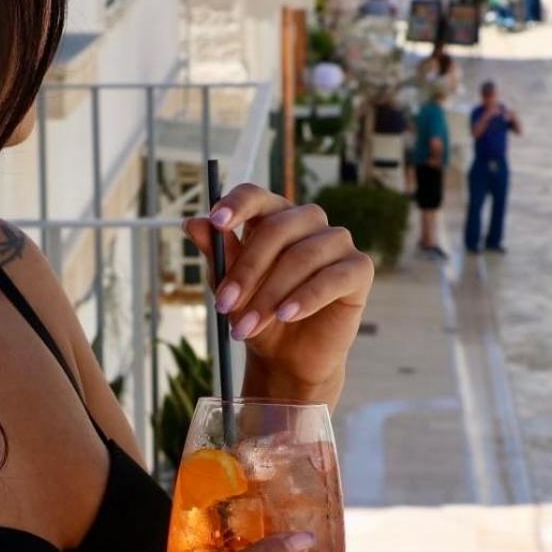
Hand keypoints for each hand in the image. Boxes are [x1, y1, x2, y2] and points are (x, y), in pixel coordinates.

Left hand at [185, 184, 373, 402]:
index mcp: (275, 216)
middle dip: (246, 270)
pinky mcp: (359, 269)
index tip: (215, 222)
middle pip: (277, 228)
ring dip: (270, 294)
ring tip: (247, 327)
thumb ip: (218, 253)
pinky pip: (332, 277)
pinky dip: (305, 298)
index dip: (237, 204)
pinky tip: (286, 316)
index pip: (257, 195)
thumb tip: (192, 223)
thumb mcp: (230, 285)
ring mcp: (337, 242)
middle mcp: (308, 221)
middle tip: (223, 306)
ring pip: (302, 257)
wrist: (288, 356)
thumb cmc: (258, 313)